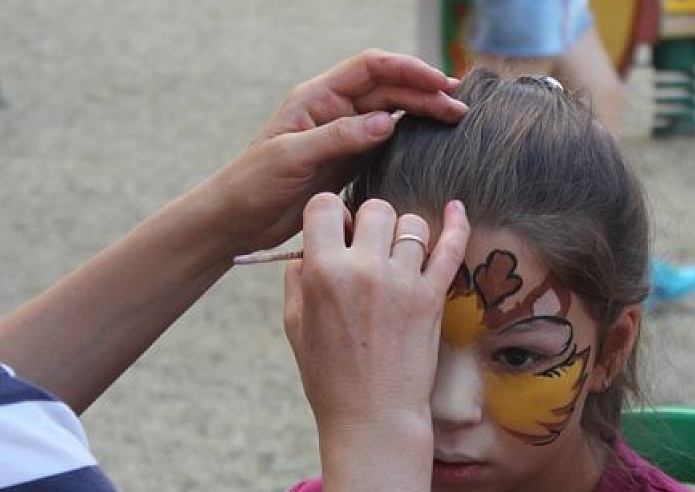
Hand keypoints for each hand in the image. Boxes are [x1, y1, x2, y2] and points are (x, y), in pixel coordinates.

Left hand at [198, 50, 467, 256]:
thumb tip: (388, 121)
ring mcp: (342, 135)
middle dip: (425, 94)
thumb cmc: (252, 183)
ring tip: (454, 120)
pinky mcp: (347, 161)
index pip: (371, 68)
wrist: (236, 219)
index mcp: (317, 97)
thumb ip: (340, 137)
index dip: (408, 70)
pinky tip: (431, 143)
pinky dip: (410, 138)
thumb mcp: (292, 157)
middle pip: (388, 90)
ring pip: (391, 113)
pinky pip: (385, 142)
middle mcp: (333, 110)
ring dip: (422, 114)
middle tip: (459, 109)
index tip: (440, 84)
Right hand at [283, 194, 468, 434]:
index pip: (326, 206)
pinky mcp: (432, 298)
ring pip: (410, 224)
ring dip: (402, 235)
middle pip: (374, 209)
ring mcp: (403, 282)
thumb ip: (296, 281)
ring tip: (395, 257)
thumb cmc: (328, 377)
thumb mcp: (295, 326)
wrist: (372, 417)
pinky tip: (456, 209)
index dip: (329, 215)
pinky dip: (457, 224)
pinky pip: (451, 248)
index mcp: (323, 271)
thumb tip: (306, 251)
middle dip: (367, 223)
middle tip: (366, 250)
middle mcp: (364, 269)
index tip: (335, 234)